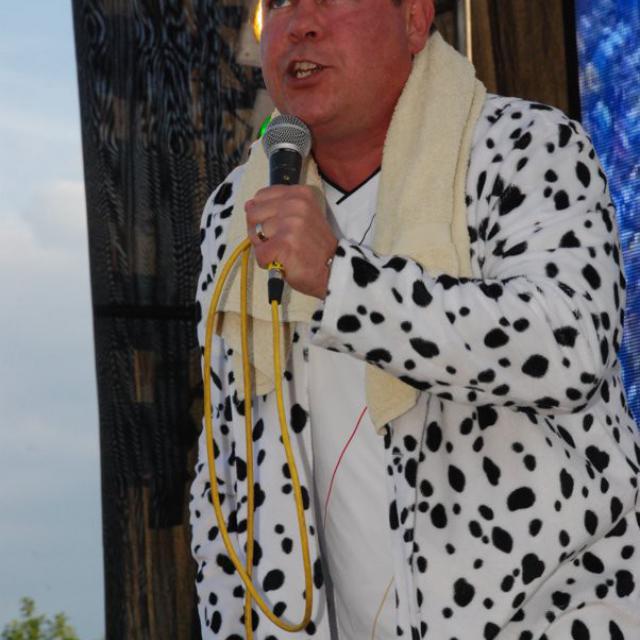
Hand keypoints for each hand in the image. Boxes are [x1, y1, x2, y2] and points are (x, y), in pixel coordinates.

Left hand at [245, 185, 337, 299]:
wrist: (332, 269)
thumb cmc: (313, 246)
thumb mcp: (300, 217)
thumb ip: (275, 208)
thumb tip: (248, 205)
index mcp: (299, 193)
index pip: (260, 197)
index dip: (263, 215)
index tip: (278, 227)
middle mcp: (295, 203)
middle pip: (253, 214)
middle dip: (259, 232)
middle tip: (279, 242)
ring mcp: (290, 223)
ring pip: (255, 233)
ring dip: (264, 247)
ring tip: (283, 252)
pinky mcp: (284, 243)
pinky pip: (260, 253)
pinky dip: (267, 262)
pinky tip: (283, 262)